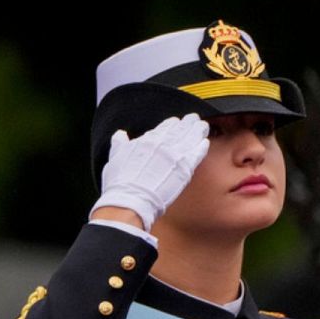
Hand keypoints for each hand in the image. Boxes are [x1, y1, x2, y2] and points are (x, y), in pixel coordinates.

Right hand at [91, 113, 210, 230]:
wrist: (131, 199)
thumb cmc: (120, 183)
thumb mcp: (115, 157)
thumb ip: (119, 144)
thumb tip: (120, 135)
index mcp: (146, 140)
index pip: (163, 128)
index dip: (171, 124)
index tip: (175, 122)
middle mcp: (162, 144)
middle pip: (179, 129)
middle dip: (187, 123)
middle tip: (193, 118)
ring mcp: (175, 155)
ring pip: (190, 137)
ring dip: (197, 130)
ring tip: (202, 126)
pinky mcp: (185, 168)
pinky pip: (197, 153)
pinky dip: (201, 146)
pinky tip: (204, 143)